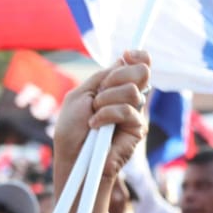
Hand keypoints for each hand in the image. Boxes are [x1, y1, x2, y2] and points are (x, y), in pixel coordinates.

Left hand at [55, 50, 150, 182]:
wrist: (72, 157)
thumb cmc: (71, 130)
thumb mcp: (80, 95)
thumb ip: (101, 77)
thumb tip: (123, 60)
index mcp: (116, 87)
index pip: (139, 64)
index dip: (138, 56)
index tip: (126, 55)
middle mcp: (128, 97)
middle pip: (141, 71)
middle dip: (116, 78)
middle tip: (99, 95)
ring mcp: (134, 112)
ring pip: (132, 90)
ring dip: (105, 100)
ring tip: (93, 116)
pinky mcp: (137, 129)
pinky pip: (127, 110)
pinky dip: (107, 115)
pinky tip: (96, 126)